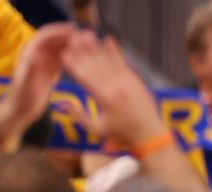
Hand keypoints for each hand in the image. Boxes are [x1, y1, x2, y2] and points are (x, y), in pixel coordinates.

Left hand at [0, 23, 78, 139]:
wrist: (20, 111)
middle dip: (70, 36)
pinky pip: (64, 58)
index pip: (45, 36)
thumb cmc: (21, 99)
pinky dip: (74, 56)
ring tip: (90, 46)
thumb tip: (37, 56)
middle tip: (88, 38)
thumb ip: (31, 70)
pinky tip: (86, 58)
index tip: (75, 31)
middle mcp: (37, 54)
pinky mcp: (51, 70)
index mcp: (29, 53)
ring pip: (61, 47)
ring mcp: (45, 62)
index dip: (59, 31)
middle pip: (55, 39)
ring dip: (74, 45)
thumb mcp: (25, 84)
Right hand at [61, 30, 167, 147]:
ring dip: (96, 47)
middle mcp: (116, 88)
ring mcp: (128, 83)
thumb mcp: (97, 129)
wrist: (150, 135)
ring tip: (86, 34)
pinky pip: (124, 63)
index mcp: (104, 99)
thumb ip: (78, 115)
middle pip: (95, 65)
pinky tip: (108, 40)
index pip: (84, 77)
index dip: (73, 64)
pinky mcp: (136, 81)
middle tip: (71, 38)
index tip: (63, 54)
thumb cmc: (122, 135)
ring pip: (108, 61)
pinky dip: (115, 51)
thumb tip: (61, 103)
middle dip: (82, 51)